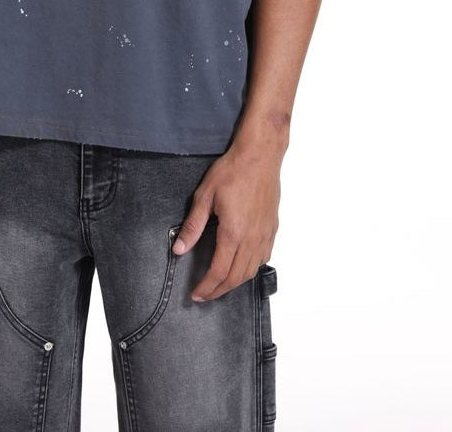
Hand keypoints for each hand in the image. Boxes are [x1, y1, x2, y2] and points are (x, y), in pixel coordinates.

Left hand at [172, 118, 285, 300]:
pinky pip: (263, 258)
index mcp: (234, 232)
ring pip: (252, 270)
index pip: (219, 271)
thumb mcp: (204, 196)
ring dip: (235, 283)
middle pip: (236, 277)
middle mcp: (252, 238)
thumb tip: (179, 248)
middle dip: (219, 290)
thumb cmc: (232, 171)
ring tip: (220, 285)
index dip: (207, 286)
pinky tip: (241, 267)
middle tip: (205, 295)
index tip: (196, 294)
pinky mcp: (272, 228)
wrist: (260, 156)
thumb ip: (193, 226)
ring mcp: (265, 235)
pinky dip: (251, 269)